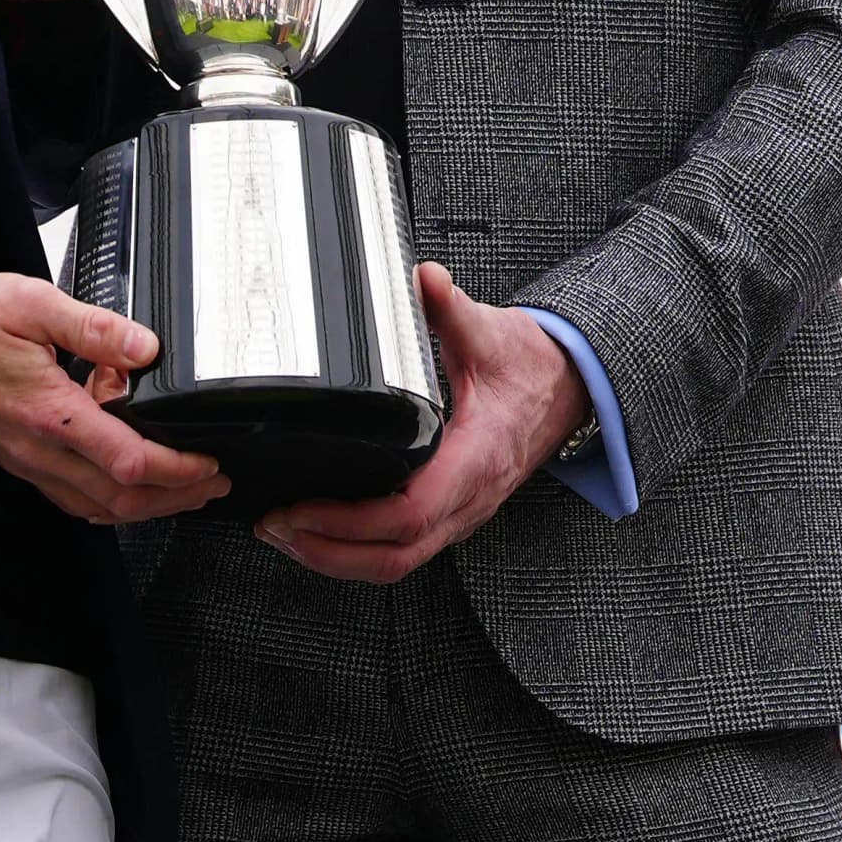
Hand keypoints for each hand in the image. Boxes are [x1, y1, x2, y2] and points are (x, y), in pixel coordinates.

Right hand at [0, 273, 227, 525]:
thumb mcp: (33, 304)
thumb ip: (95, 327)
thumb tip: (145, 347)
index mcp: (51, 412)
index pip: (128, 460)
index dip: (178, 470)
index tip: (209, 463)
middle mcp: (41, 450)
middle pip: (121, 498)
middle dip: (176, 497)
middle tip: (213, 485)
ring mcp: (28, 462)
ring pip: (98, 507)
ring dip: (147, 506)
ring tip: (183, 491)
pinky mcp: (20, 460)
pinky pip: (72, 498)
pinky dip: (109, 501)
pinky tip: (124, 485)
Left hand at [257, 265, 587, 583]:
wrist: (567, 390)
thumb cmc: (530, 369)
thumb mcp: (493, 334)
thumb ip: (453, 310)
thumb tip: (425, 279)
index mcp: (476, 459)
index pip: (410, 513)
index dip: (351, 522)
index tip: (303, 508)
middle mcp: (468, 499)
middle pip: (394, 556)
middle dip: (327, 551)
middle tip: (274, 524)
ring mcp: (460, 513)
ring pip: (395, 562)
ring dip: (335, 557)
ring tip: (281, 531)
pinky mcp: (449, 513)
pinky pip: (401, 549)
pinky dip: (354, 550)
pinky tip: (318, 530)